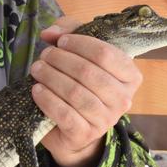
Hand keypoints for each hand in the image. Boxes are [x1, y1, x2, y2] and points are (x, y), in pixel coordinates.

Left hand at [31, 16, 142, 166]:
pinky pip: (65, 114)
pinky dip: (47, 99)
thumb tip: (50, 32)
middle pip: (88, 72)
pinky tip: (37, 90)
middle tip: (44, 55)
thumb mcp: (81, 53)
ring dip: (51, 77)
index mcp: (130, 76)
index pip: (105, 54)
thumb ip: (68, 33)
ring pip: (75, 93)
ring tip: (37, 69)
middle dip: (61, 60)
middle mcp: (123, 99)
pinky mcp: (85, 134)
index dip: (79, 44)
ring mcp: (106, 119)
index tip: (61, 41)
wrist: (77, 130)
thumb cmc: (82, 84)